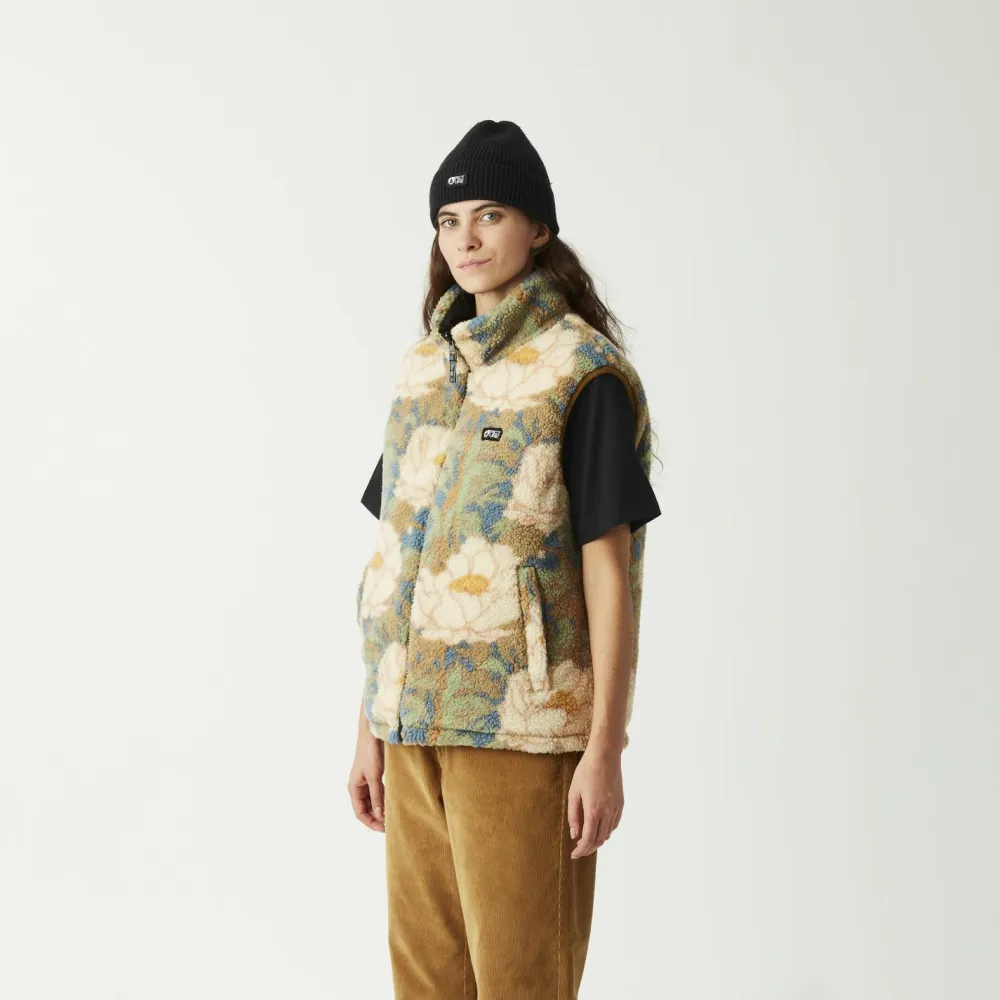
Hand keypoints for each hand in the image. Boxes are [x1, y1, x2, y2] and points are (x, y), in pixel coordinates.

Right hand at [348, 728, 384, 832]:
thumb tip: (380, 816)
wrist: (373, 733)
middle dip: (377, 818)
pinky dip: (384, 799)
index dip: (371, 823)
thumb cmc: (371, 752)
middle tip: (391, 825)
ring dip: (381, 809)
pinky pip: (378, 793)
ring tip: (393, 817)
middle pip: (366, 809)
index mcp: (354, 788)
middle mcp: (358, 787)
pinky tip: (392, 803)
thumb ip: (377, 796)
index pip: (360, 813)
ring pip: (373, 802)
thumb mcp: (375, 776)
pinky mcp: (373, 776)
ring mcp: (365, 782)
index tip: (384, 829)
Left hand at [567, 744, 623, 858]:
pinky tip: (600, 828)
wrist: (605, 755)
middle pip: (599, 840)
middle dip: (589, 848)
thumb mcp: (573, 792)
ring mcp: (616, 808)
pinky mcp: (621, 803)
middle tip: (579, 850)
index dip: (581, 850)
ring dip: (598, 840)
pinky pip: (615, 823)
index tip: (574, 854)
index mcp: (593, 810)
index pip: (588, 839)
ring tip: (588, 840)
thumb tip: (574, 835)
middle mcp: (607, 812)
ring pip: (608, 833)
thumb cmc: (586, 771)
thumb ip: (573, 815)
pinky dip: (607, 830)